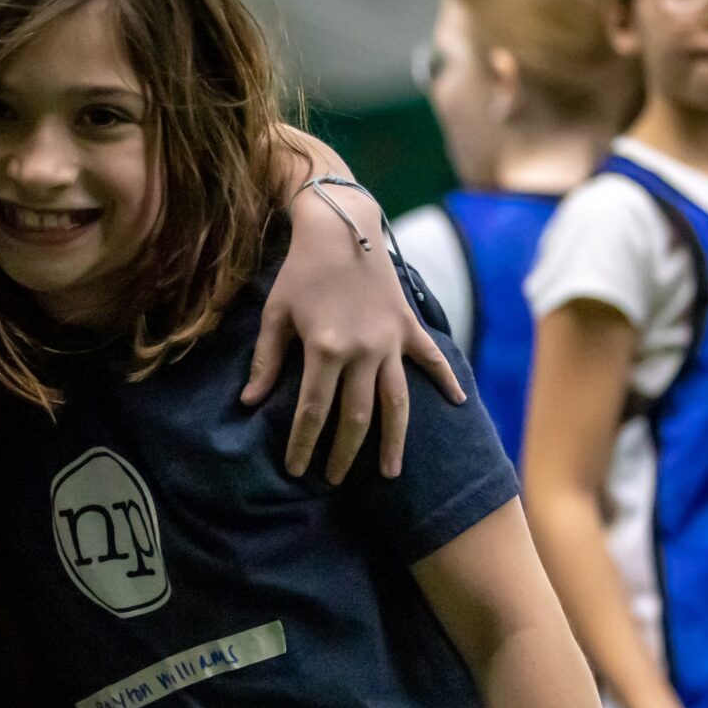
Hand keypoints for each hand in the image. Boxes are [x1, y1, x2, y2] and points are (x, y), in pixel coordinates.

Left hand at [247, 160, 464, 482]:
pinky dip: (446, 380)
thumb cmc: (301, 271)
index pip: (313, 412)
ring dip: (393, 440)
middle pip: (356, 417)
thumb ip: (266, 361)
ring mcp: (390, 341)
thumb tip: (250, 402)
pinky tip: (458, 404)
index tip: (296, 470)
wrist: (341, 227)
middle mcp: (362, 351)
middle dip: (343, 453)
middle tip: (332, 479)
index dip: (304, 444)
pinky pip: (430, 360)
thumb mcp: (275, 314)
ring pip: (396, 402)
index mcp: (325, 349)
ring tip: (389, 472)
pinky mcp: (408, 326)